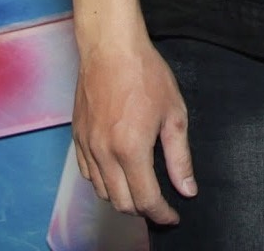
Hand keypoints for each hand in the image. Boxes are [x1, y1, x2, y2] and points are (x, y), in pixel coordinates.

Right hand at [72, 32, 195, 224]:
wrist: (110, 47)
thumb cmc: (145, 74)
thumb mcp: (173, 113)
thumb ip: (179, 157)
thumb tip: (187, 189)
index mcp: (131, 150)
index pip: (146, 200)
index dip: (162, 214)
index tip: (172, 216)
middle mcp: (104, 154)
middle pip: (121, 203)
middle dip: (143, 209)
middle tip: (160, 203)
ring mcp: (87, 146)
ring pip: (102, 191)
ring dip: (122, 197)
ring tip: (140, 188)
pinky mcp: (77, 137)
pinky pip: (87, 173)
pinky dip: (103, 182)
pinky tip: (116, 172)